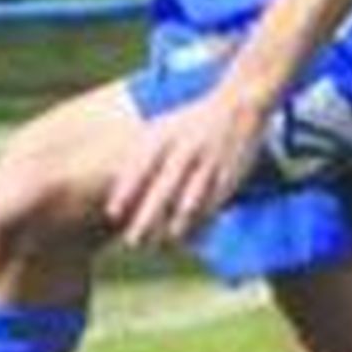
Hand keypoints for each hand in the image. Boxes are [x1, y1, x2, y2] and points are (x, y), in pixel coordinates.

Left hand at [103, 83, 266, 249]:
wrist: (238, 105)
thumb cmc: (189, 122)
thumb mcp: (160, 129)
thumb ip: (139, 156)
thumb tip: (116, 194)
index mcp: (165, 136)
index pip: (140, 166)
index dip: (126, 191)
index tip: (113, 214)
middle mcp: (185, 149)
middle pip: (164, 190)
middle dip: (147, 218)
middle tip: (133, 242)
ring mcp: (208, 164)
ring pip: (189, 203)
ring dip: (174, 228)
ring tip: (160, 245)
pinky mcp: (228, 177)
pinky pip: (212, 207)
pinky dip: (200, 225)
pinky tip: (189, 239)